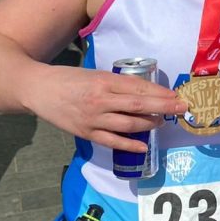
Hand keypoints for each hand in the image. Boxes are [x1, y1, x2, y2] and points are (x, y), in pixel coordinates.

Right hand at [25, 64, 186, 150]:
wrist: (37, 89)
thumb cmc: (69, 79)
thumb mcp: (95, 74)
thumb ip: (117, 84)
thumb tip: (145, 92)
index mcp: (104, 81)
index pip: (138, 88)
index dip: (159, 93)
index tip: (176, 96)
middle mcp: (101, 100)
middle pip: (138, 105)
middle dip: (163, 107)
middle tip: (182, 108)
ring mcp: (93, 118)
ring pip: (128, 124)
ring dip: (149, 124)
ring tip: (162, 122)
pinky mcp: (85, 132)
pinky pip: (111, 141)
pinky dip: (129, 145)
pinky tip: (143, 146)